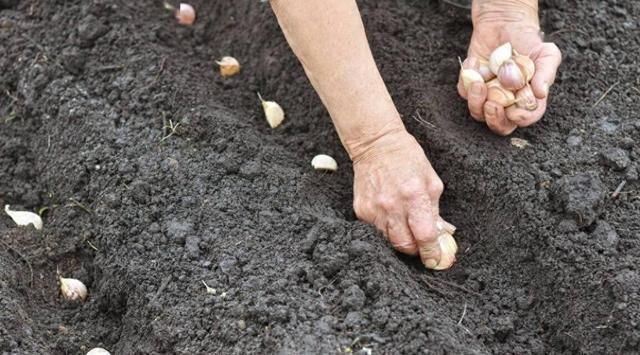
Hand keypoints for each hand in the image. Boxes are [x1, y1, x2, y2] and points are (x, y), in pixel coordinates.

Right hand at [351, 128, 454, 268]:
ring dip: (401, 240)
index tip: (435, 259)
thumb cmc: (407, 159)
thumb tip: (442, 235)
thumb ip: (436, 210)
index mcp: (414, 196)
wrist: (375, 145)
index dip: (432, 252)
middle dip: (416, 250)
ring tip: (406, 228)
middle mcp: (392, 205)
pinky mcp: (361, 211)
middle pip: (405, 245)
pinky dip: (386, 230)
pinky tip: (391, 217)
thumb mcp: (431, 181)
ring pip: (389, 242)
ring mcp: (373, 209)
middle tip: (422, 246)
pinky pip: (375, 232)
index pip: (425, 236)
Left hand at [457, 0, 560, 134]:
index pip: (527, 117)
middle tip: (492, 105)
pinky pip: (463, 92)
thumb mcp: (546, 53)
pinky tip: (475, 61)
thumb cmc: (529, 42)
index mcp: (527, 100)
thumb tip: (541, 93)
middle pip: (499, 125)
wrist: (504, 24)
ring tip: (478, 82)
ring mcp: (487, 96)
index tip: (514, 112)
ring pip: (477, 113)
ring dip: (476, 101)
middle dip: (494, 120)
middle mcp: (507, 103)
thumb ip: (546, 73)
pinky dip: (466, 79)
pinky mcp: (470, 86)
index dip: (521, 118)